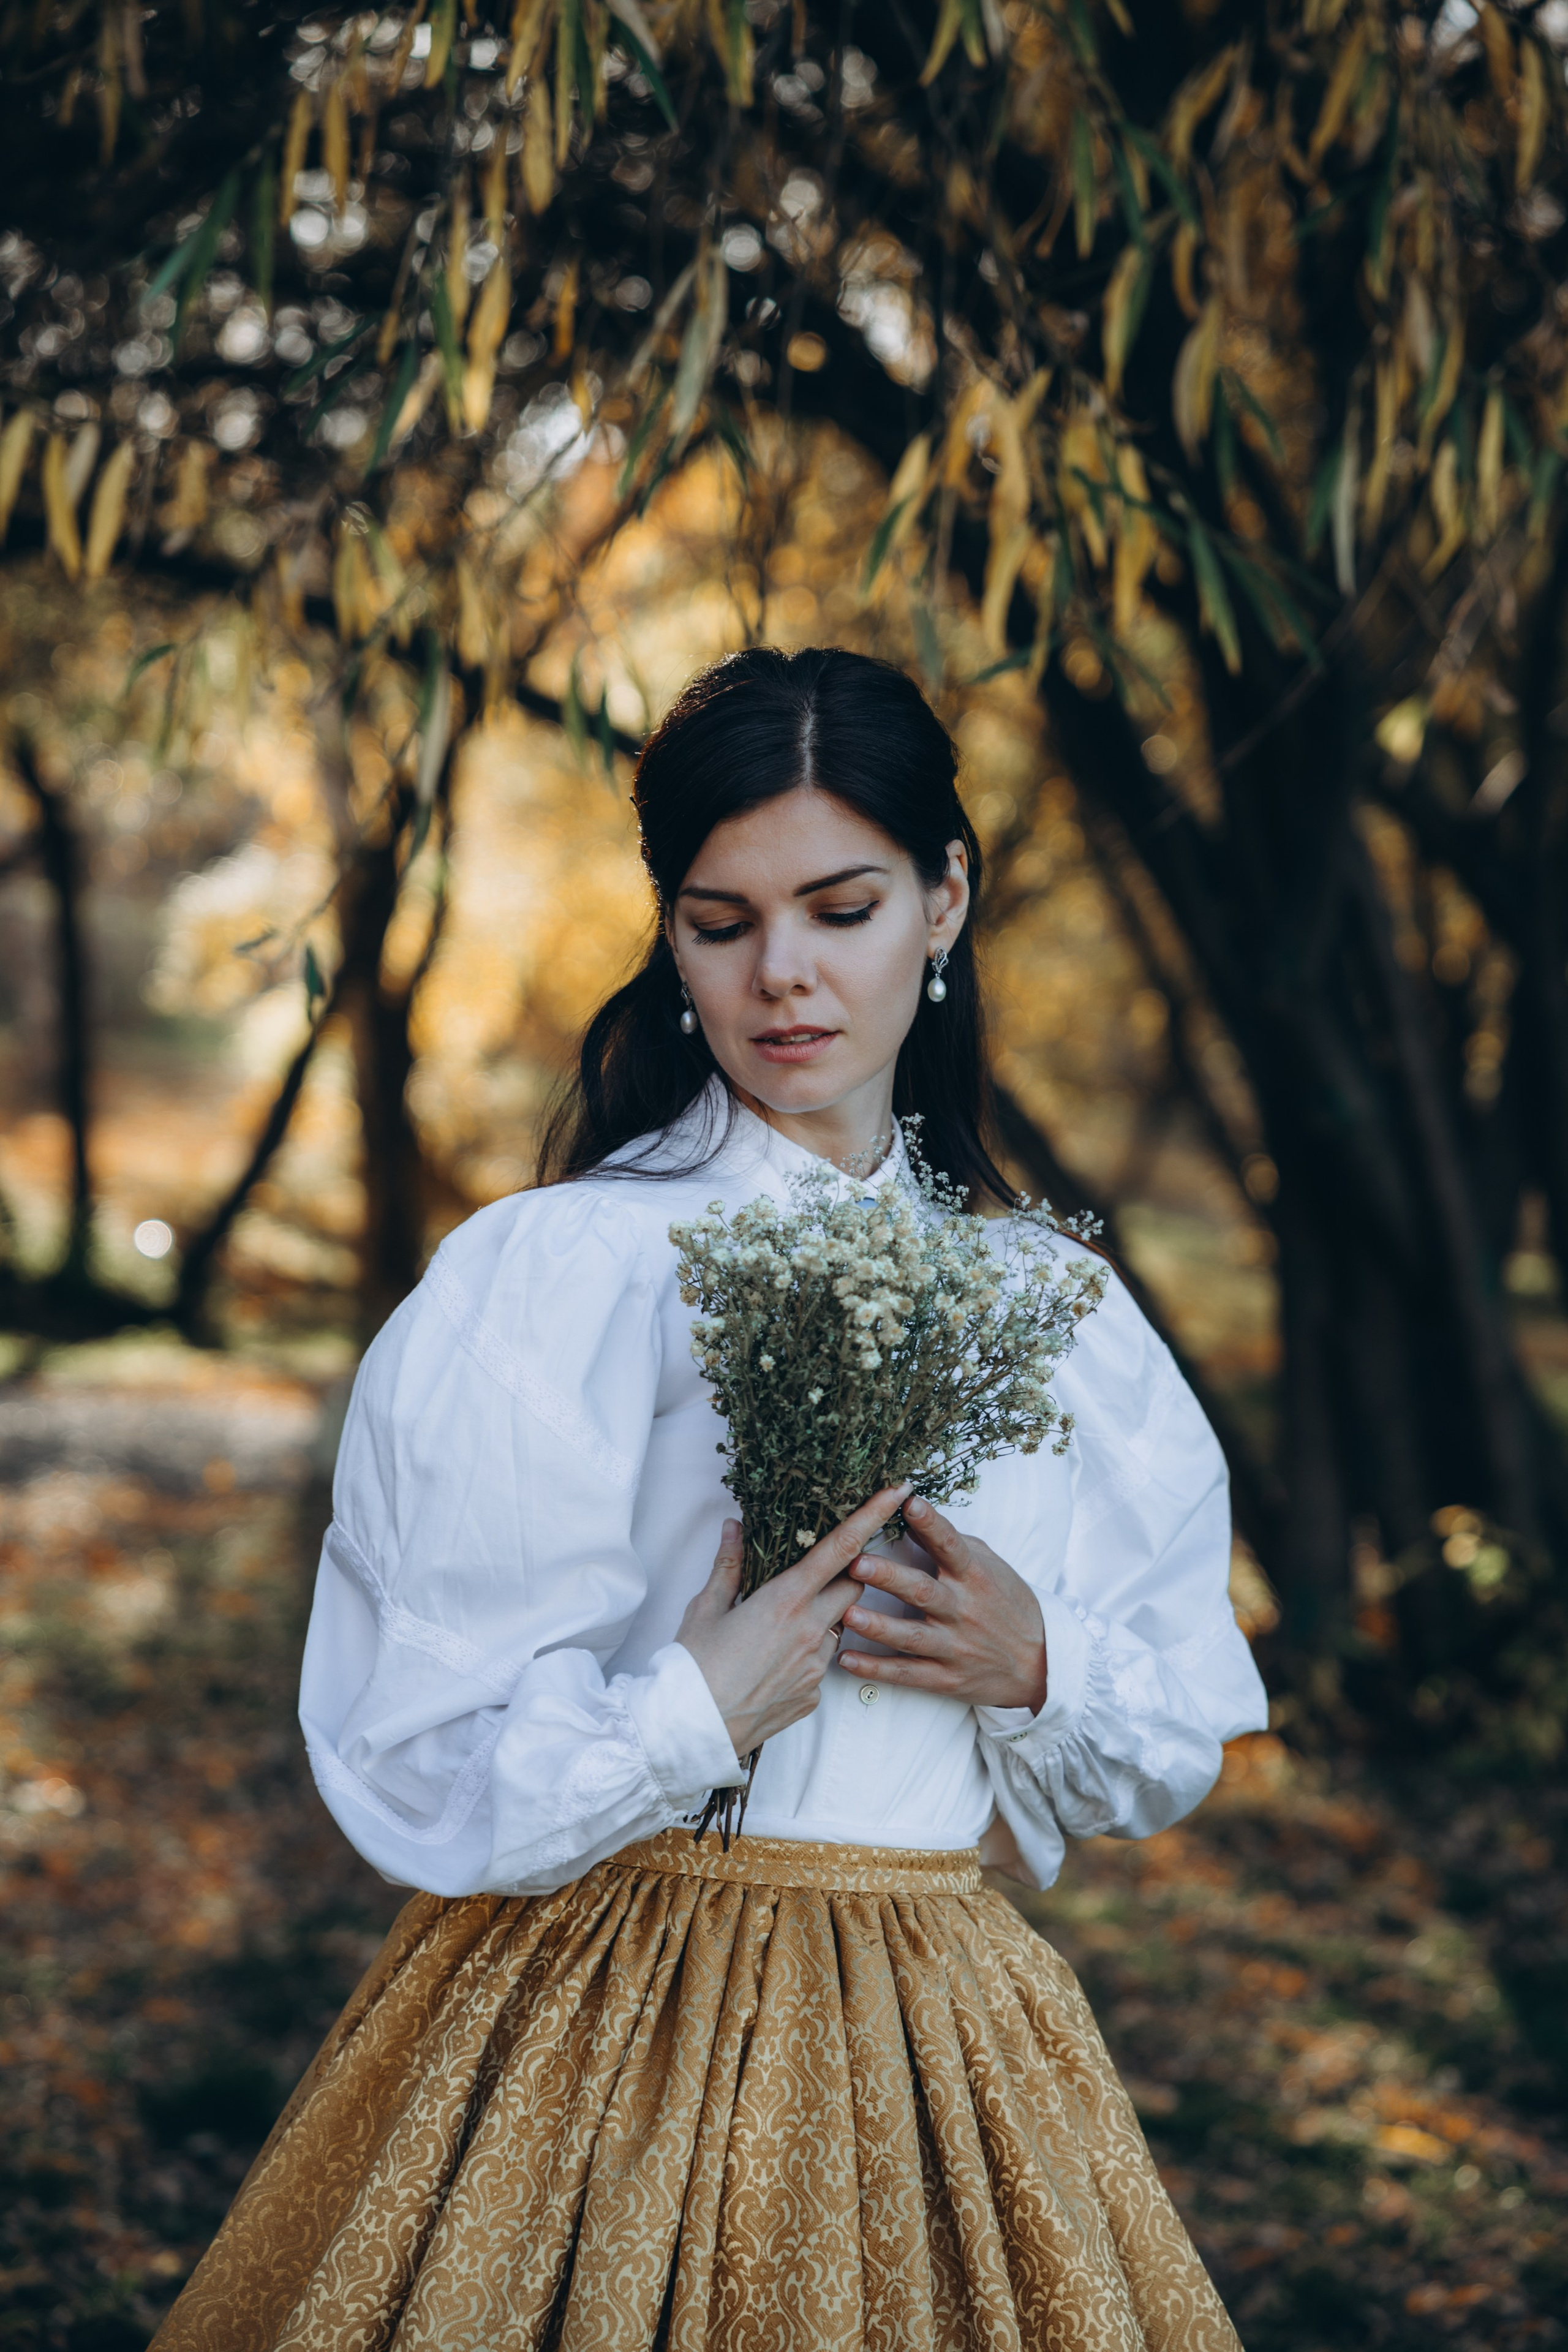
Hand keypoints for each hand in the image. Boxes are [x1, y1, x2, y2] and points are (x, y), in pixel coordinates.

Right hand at [677, 1486, 911, 1758]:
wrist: (691, 1730)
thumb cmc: (693, 1665)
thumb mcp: (705, 1607)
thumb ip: (729, 1565)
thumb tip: (735, 1528)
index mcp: (785, 1600)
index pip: (841, 1549)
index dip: (872, 1516)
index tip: (897, 1492)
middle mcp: (810, 1630)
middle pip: (854, 1589)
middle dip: (849, 1577)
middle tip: (823, 1573)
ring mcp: (816, 1667)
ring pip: (837, 1629)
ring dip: (822, 1620)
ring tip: (779, 1630)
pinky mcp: (813, 1696)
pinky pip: (822, 1665)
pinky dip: (807, 1656)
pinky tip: (773, 1664)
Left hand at [837, 1494, 1047, 1713]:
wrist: (1039, 1664)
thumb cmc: (1007, 1605)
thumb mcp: (990, 1567)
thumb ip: (952, 1544)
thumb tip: (912, 1515)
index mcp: (975, 1577)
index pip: (952, 1546)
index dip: (932, 1524)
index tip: (909, 1503)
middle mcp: (963, 1611)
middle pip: (923, 1592)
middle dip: (889, 1577)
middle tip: (857, 1563)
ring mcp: (954, 1647)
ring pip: (912, 1637)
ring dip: (878, 1626)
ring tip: (848, 1613)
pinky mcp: (946, 1679)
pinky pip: (907, 1674)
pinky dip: (876, 1670)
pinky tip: (846, 1660)